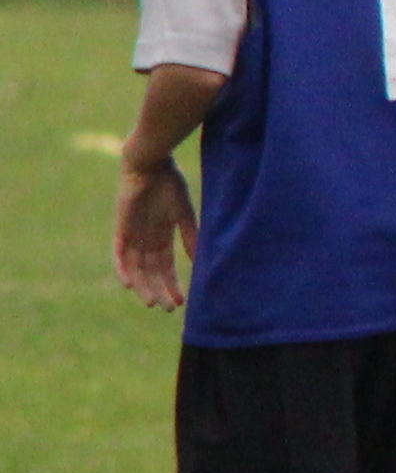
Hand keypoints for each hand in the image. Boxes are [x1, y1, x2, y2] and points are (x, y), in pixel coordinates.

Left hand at [111, 156, 190, 309]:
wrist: (150, 163)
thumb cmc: (170, 183)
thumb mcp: (184, 214)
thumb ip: (191, 237)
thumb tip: (200, 262)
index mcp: (162, 235)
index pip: (165, 267)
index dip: (172, 284)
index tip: (181, 302)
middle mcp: (145, 239)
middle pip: (150, 272)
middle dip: (159, 290)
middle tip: (167, 309)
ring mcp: (132, 235)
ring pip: (136, 268)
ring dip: (143, 286)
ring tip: (151, 302)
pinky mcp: (121, 229)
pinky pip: (119, 254)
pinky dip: (123, 270)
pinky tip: (130, 285)